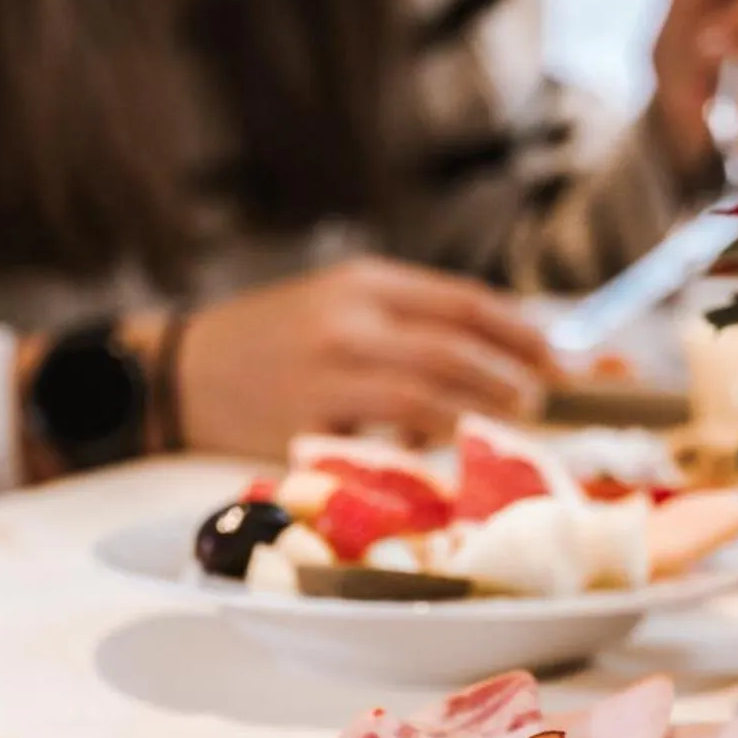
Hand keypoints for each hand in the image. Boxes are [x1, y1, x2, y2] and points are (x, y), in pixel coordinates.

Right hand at [171, 258, 553, 455]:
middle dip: (514, 376)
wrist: (175, 372)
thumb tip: (502, 356)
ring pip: (427, 391)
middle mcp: (349, 319)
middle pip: (455, 346)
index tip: (562, 361)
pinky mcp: (304, 423)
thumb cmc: (269, 343)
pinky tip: (449, 454)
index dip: (523, 333)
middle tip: (545, 401)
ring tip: (513, 423)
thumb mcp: (337, 305)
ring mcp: (326, 371)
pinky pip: (382, 437)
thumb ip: (408, 323)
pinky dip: (424, 445)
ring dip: (481, 411)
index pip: (465, 302)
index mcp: (364, 282)